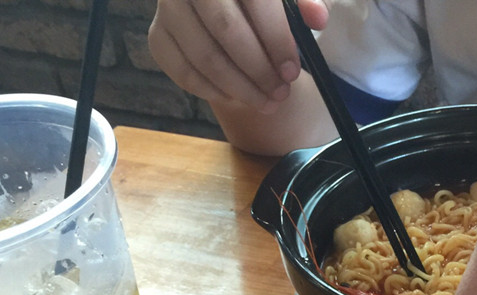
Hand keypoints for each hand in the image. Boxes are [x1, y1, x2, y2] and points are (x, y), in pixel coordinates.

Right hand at [149, 0, 329, 110]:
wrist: (223, 4)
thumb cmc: (260, 2)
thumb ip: (304, 1)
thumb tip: (318, 17)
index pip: (256, 1)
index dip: (276, 39)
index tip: (292, 71)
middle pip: (226, 31)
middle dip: (259, 70)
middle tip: (281, 93)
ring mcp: (168, 8)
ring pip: (205, 57)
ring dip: (241, 89)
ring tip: (266, 102)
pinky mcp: (158, 37)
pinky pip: (184, 73)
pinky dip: (214, 91)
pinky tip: (238, 97)